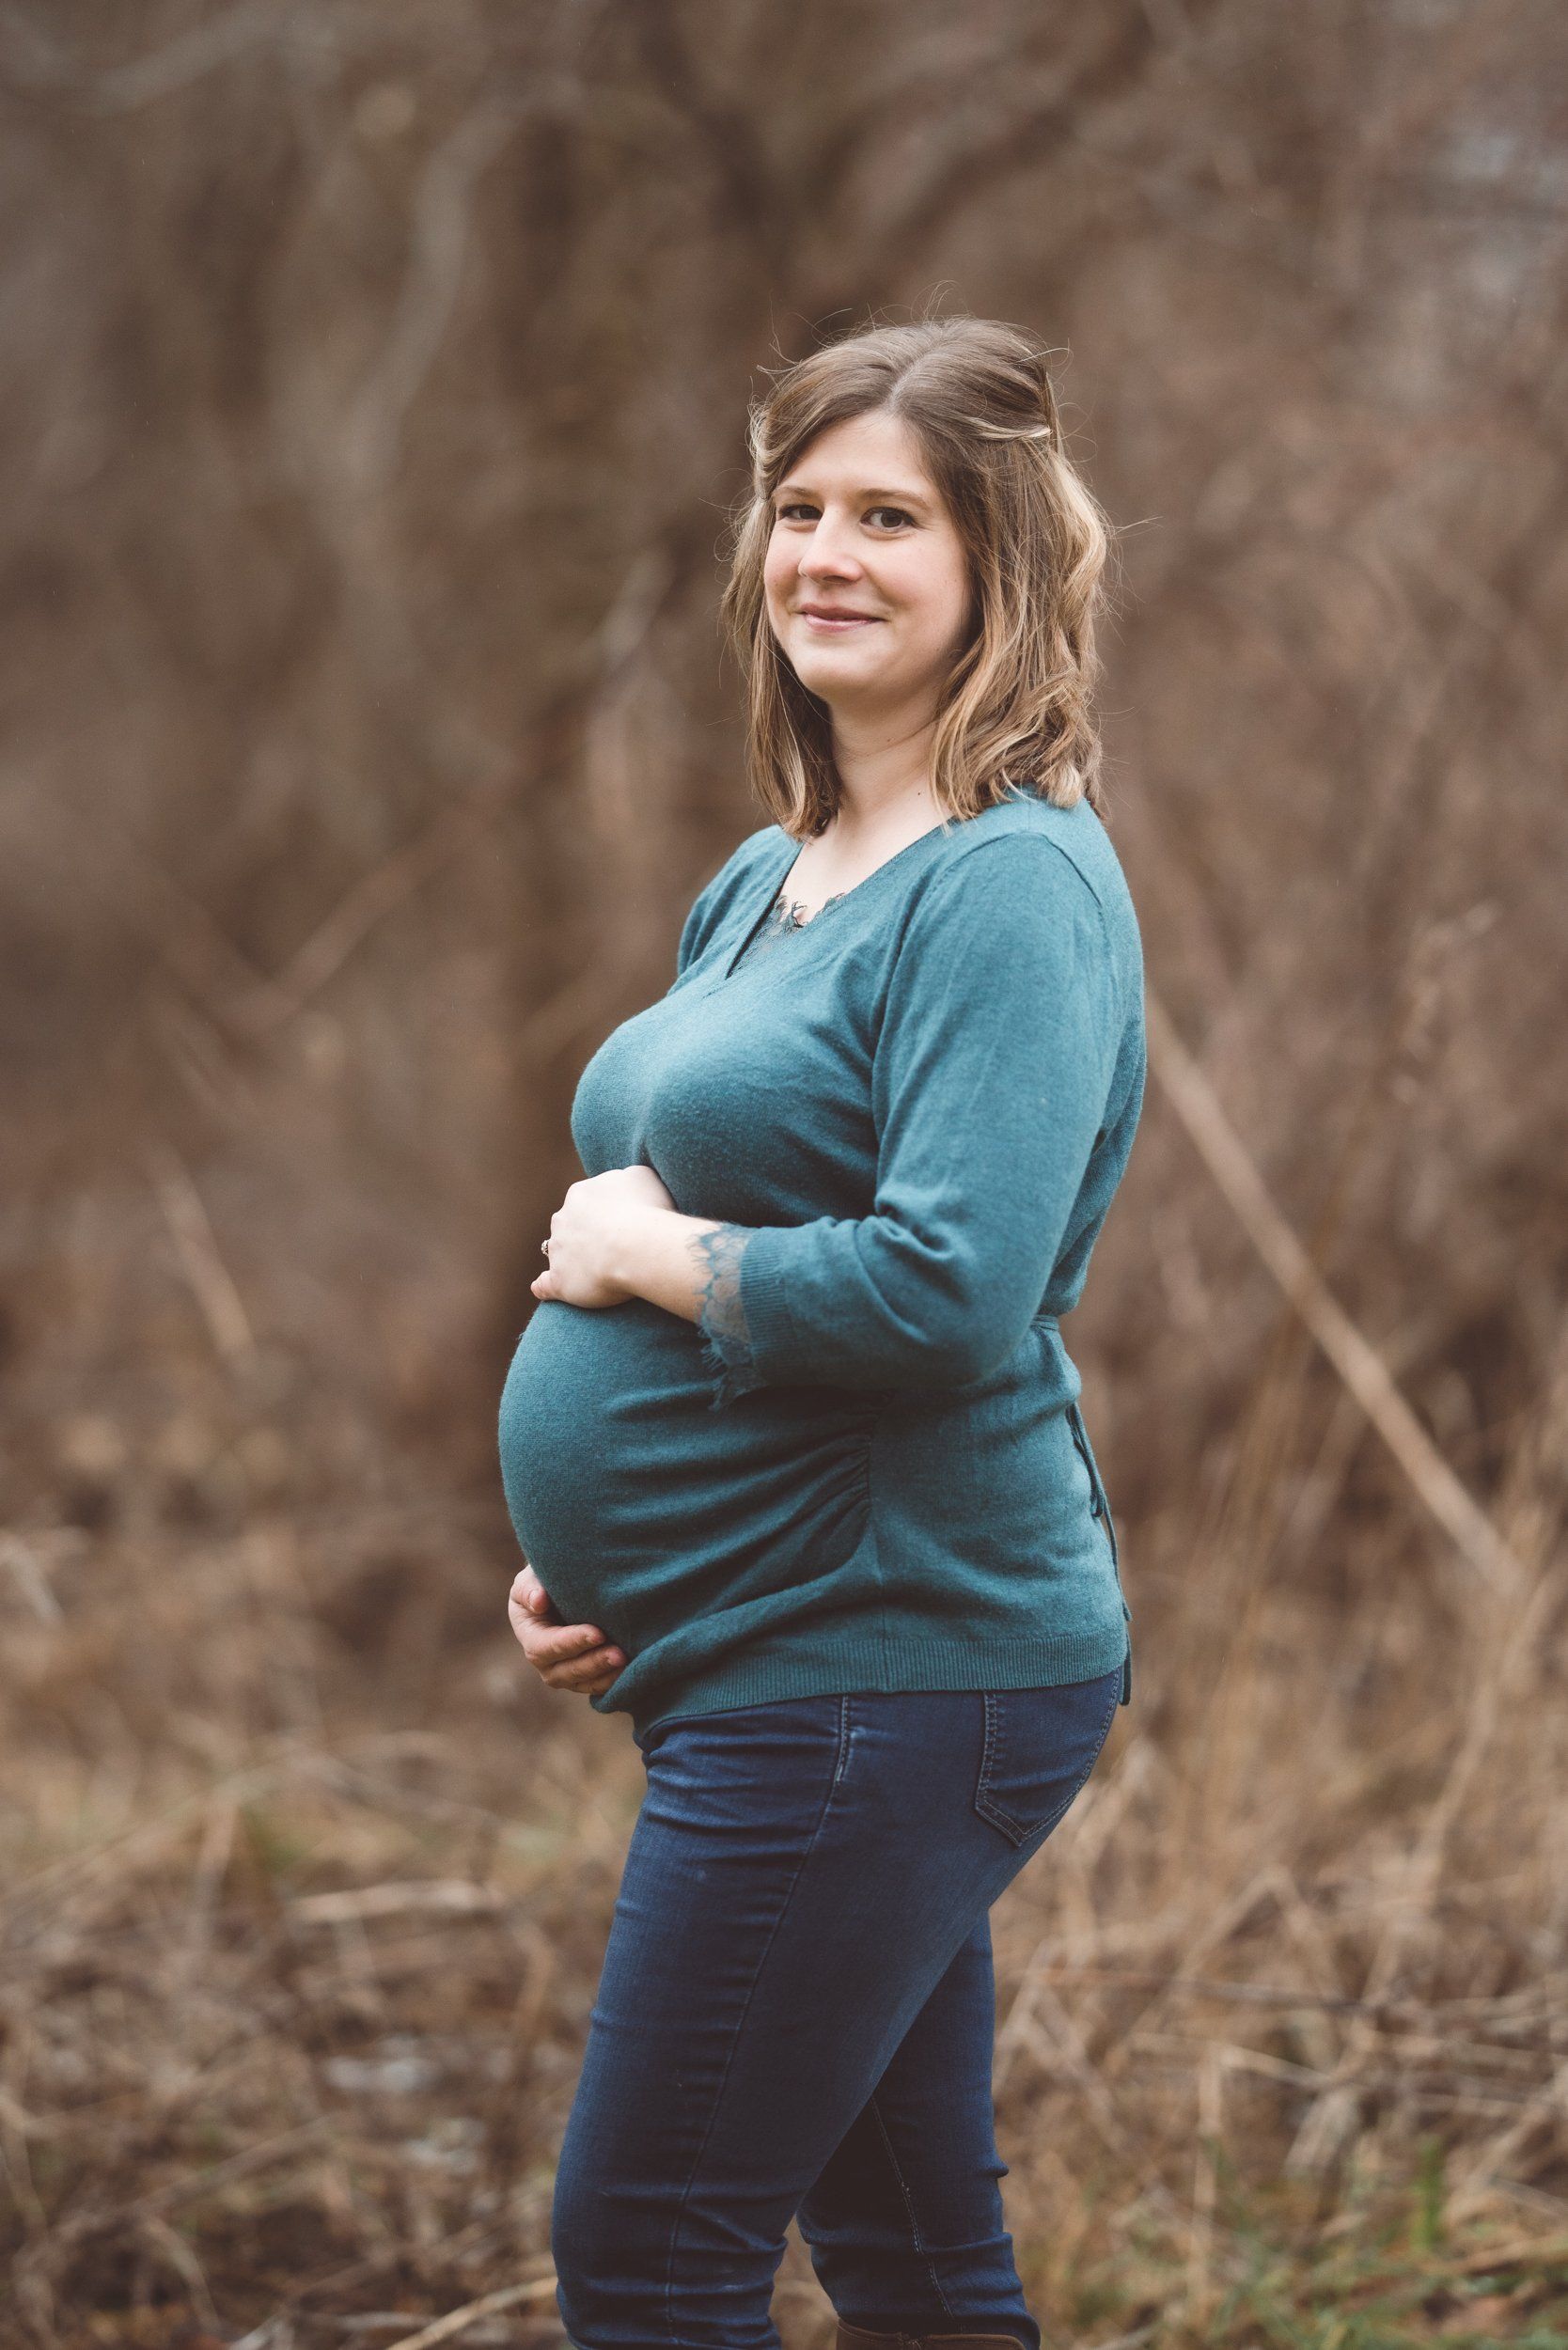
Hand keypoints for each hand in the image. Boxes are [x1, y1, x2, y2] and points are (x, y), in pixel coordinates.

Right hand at [507, 1563, 624, 1695]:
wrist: (564, 1585)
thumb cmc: (545, 1580)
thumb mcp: (531, 1578)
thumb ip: (530, 1588)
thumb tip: (539, 1602)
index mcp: (529, 1635)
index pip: (545, 1646)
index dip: (570, 1642)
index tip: (598, 1633)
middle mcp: (544, 1660)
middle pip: (565, 1671)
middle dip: (593, 1663)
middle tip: (619, 1654)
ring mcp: (564, 1672)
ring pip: (583, 1682)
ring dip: (605, 1675)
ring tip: (628, 1663)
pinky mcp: (584, 1676)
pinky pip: (597, 1685)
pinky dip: (613, 1681)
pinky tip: (633, 1671)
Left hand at [531, 1164, 677, 1307]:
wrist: (636, 1246)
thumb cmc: (646, 1211)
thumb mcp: (643, 1177)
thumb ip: (628, 1177)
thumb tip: (625, 1181)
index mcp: (580, 1194)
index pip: (585, 1202)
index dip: (603, 1213)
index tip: (621, 1224)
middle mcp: (562, 1219)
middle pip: (569, 1225)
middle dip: (585, 1234)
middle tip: (613, 1247)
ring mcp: (558, 1250)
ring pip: (558, 1252)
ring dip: (571, 1258)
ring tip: (595, 1271)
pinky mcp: (559, 1281)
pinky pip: (545, 1284)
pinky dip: (544, 1286)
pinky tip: (544, 1288)